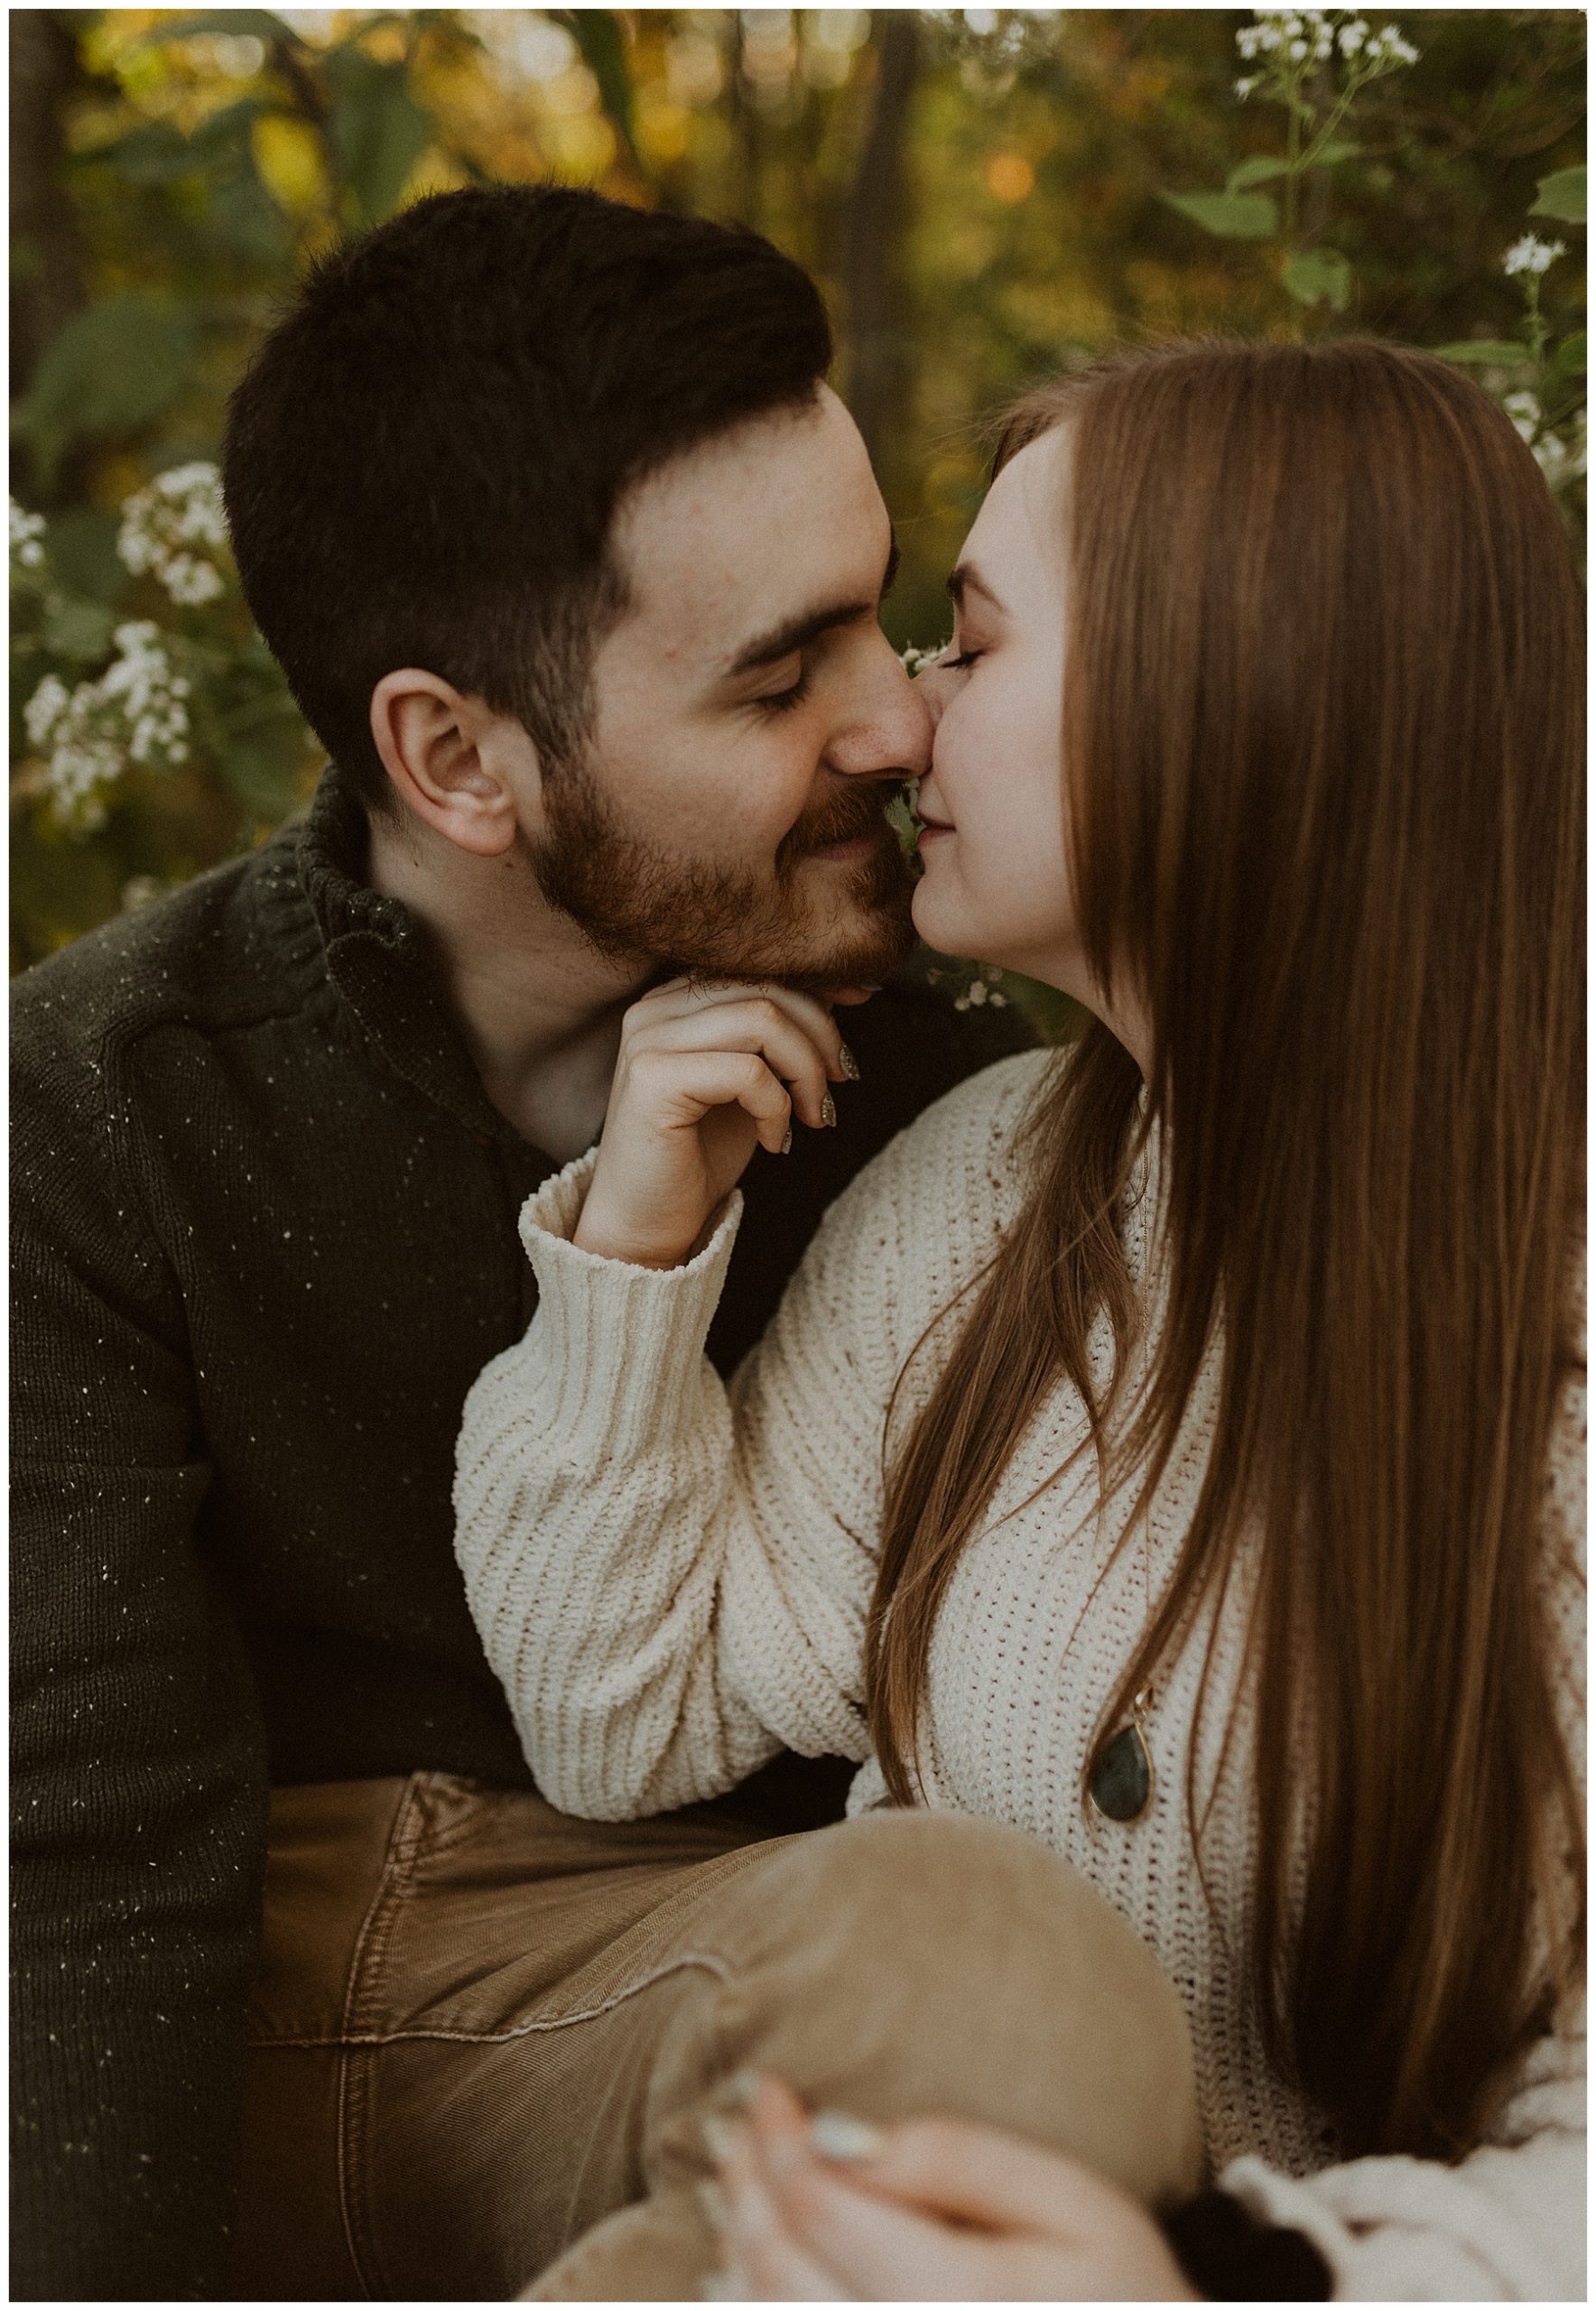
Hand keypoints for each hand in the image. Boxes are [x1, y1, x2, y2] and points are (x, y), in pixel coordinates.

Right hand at [573, 981, 866, 1268]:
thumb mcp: (753, 1081)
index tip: (861, 1004)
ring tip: (812, 1115)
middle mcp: (654, 1008)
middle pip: (765, 986)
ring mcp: (648, 1039)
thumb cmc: (700, 1154)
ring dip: (805, 1070)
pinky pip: (747, 1072)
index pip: (757, 966)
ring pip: (762, 1019)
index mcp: (675, 999)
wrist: (646, 1223)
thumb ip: (780, 1033)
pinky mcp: (653, 1079)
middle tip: (838, 1085)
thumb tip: (845, 989)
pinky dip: (778, 1107)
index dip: (818, 983)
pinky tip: (776, 1140)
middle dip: (820, 1034)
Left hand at [706, 2074, 1200, 2300]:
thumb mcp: (1071, 2202)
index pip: (822, 2207)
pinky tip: (746, 2275)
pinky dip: (755, 2309)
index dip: (778, 2138)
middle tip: (738, 2125)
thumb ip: (956, 2160)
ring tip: (736, 2184)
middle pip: (780, 2268)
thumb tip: (836, 2137)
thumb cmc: (1126, 2293)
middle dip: (748, 2185)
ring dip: (740, 2247)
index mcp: (959, 2301)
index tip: (765, 2087)